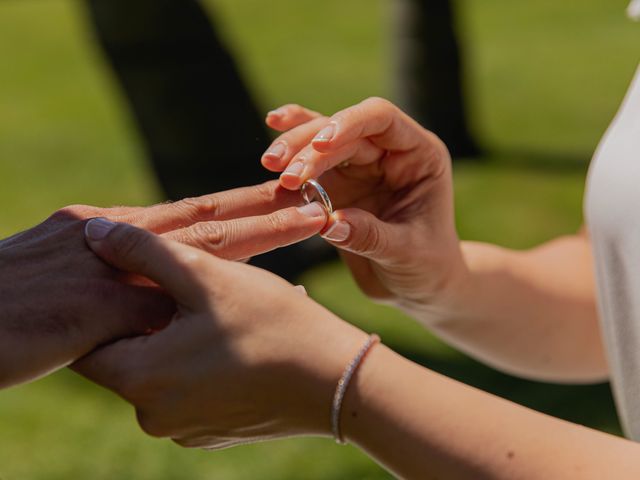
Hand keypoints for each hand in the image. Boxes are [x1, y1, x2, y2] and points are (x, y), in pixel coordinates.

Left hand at [74, 221, 366, 448]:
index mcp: (140, 379)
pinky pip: (190, 388)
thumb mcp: (206, 275)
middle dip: (150, 316)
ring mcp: (184, 429)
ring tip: (220, 311)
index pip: (91, 337)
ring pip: (163, 369)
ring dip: (179, 337)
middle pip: (129, 352)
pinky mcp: (212, 432)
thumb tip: (94, 232)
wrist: (337, 380)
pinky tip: (237, 339)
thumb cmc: (272, 324)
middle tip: (188, 288)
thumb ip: (144, 250)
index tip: (137, 277)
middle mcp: (153, 415)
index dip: (109, 301)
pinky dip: (202, 362)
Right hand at [262, 99, 465, 311]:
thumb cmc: (427, 267)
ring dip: (295, 148)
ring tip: (269, 164)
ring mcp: (362, 166)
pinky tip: (273, 126)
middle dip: (312, 147)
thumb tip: (329, 222)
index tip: (321, 144)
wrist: (419, 285)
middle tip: (285, 175)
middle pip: (344, 131)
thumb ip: (370, 236)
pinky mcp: (338, 184)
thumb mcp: (406, 254)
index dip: (349, 122)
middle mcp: (389, 153)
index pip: (382, 120)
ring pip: (322, 141)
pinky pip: (312, 161)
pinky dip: (293, 148)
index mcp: (419, 156)